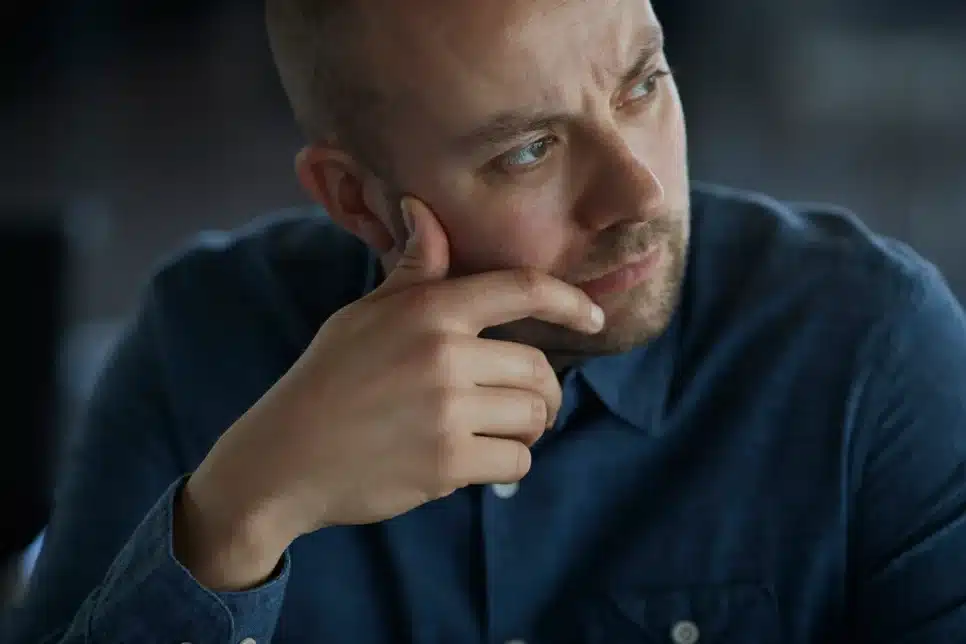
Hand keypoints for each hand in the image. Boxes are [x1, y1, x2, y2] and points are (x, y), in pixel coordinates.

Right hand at [175, 197, 603, 588]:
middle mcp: (445, 354)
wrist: (284, 458)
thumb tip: (422, 209)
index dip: (569, 301)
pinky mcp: (448, 463)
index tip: (594, 317)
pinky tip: (474, 459)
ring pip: (535, 417)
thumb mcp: (363, 315)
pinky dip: (506, 463)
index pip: (521, 289)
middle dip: (541, 390)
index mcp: (428, 309)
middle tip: (523, 403)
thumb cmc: (327, 380)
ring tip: (496, 431)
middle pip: (539, 369)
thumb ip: (412, 270)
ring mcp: (448, 411)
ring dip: (526, 428)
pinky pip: (516, 461)